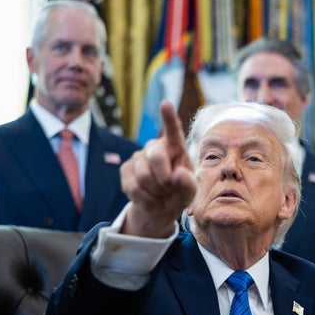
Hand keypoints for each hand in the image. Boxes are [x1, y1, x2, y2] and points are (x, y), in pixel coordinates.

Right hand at [120, 101, 195, 237]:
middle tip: (169, 188)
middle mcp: (156, 147)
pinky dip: (144, 199)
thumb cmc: (178, 194)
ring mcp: (138, 157)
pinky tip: (149, 197)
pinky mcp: (125, 169)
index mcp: (176, 148)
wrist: (159, 209)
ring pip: (143, 175)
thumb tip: (177, 174)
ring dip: (155, 192)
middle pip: (156, 156)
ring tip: (159, 192)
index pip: (173, 131)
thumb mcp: (190, 192)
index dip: (169, 118)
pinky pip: (133, 187)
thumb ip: (188, 183)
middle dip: (164, 178)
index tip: (166, 104)